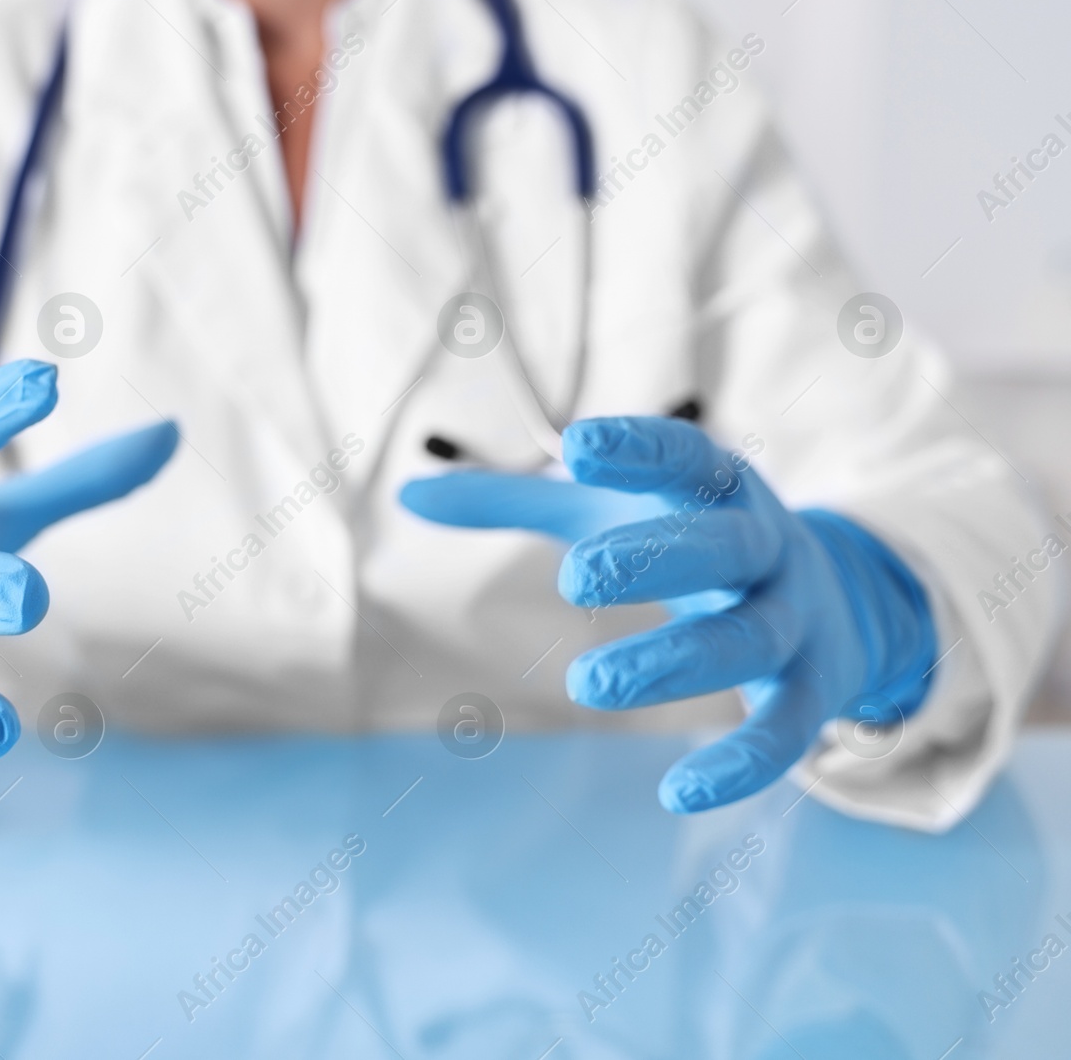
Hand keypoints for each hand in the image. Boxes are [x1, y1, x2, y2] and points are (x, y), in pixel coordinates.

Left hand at [400, 416, 934, 812]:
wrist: (832, 595)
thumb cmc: (686, 539)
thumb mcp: (606, 510)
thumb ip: (513, 501)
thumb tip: (408, 493)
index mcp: (714, 491)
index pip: (686, 458)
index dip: (640, 449)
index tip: (578, 446)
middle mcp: (764, 547)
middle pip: (722, 547)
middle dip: (656, 560)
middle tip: (577, 580)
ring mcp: (794, 619)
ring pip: (747, 639)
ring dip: (676, 661)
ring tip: (589, 685)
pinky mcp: (812, 691)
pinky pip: (785, 732)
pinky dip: (741, 764)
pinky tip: (679, 793)